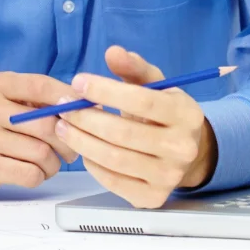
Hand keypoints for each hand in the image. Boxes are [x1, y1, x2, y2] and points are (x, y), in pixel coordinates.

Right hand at [0, 72, 79, 198]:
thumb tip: (89, 105)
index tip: (87, 109)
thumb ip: (41, 101)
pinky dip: (40, 176)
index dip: (69, 98)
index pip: (40, 85)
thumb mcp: (8, 102)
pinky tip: (33, 172)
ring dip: (53, 163)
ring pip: (41, 153)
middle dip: (67, 140)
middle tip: (71, 149)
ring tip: (48, 162)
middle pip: (45, 124)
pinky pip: (31, 174)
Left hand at [54, 46, 216, 208]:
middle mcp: (183, 148)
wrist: (187, 153)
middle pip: (123, 132)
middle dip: (85, 117)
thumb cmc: (163, 112)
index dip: (105, 90)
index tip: (78, 82)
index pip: (142, 100)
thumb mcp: (155, 84)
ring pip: (114, 158)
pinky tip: (82, 148)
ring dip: (81, 140)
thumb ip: (134, 67)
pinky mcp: (153, 197)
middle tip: (63, 107)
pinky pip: (112, 181)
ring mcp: (169, 177)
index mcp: (187, 114)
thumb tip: (113, 52)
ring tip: (63, 126)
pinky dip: (91, 163)